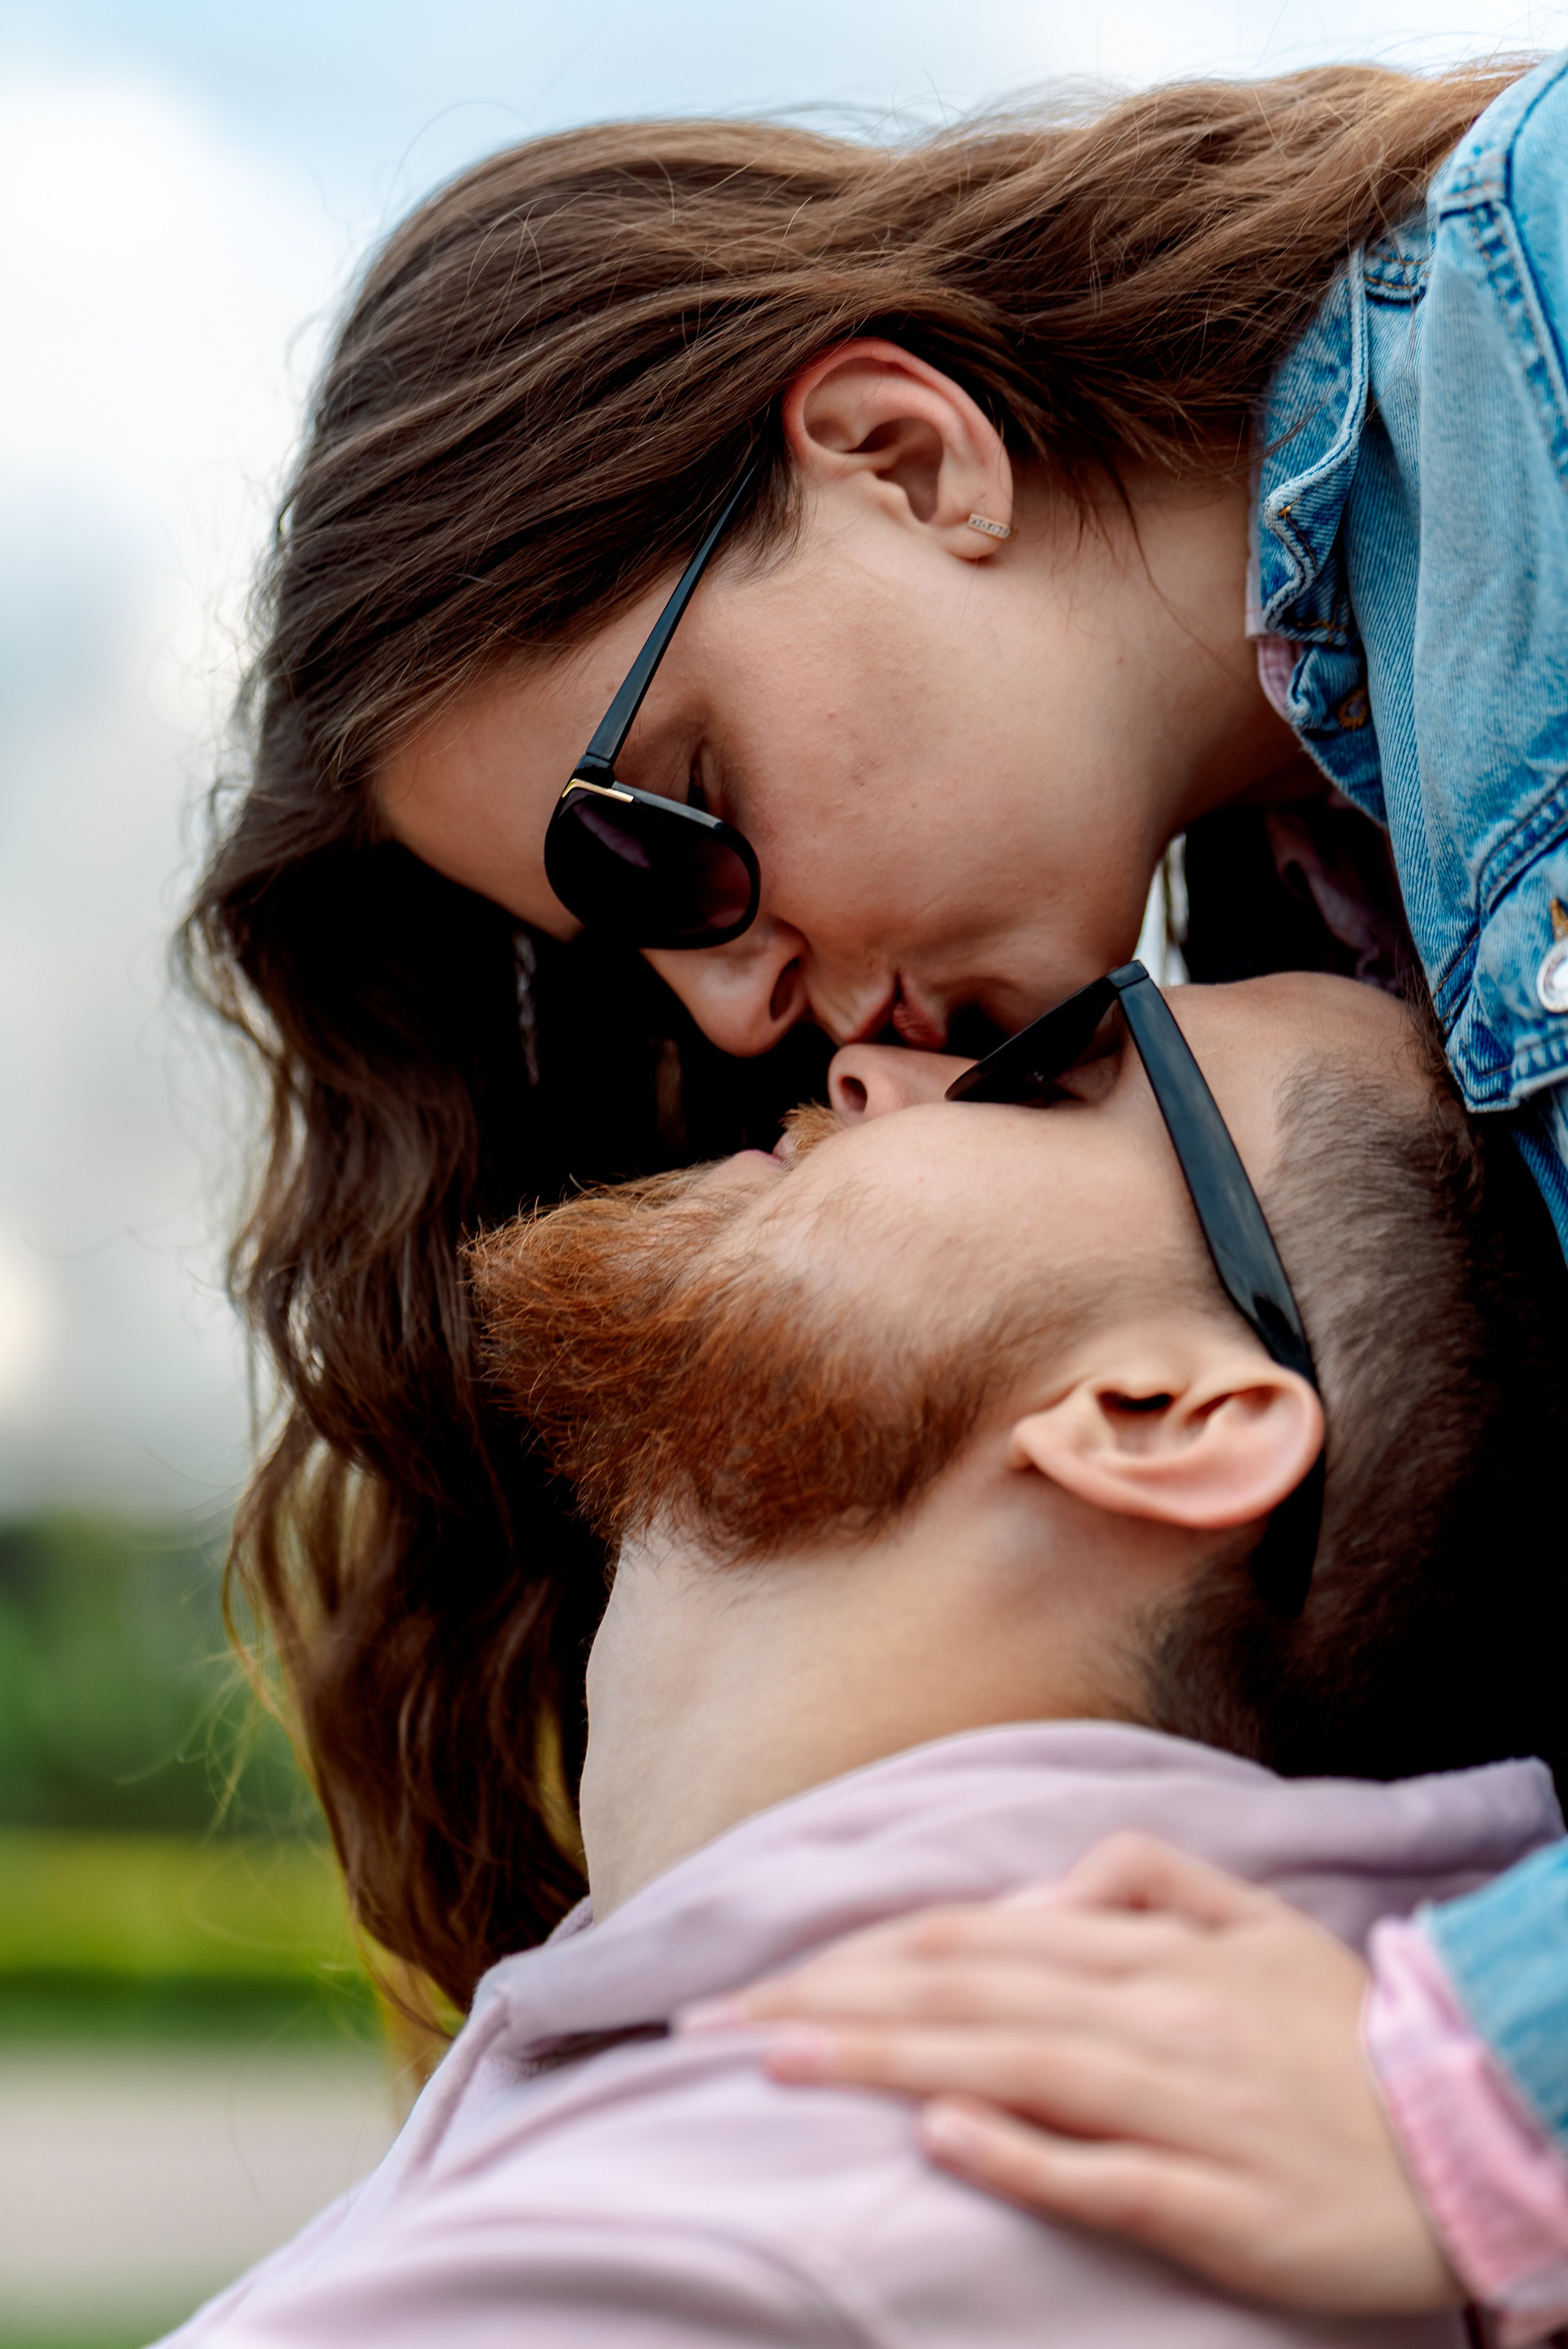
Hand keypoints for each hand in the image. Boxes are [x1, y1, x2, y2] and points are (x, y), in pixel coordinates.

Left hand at [679, 1832, 1461, 2315]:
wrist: (1471, 2126)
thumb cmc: (1340, 2031)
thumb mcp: (1251, 1916)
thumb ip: (1137, 1880)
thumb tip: (1029, 1894)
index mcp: (1145, 1950)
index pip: (963, 1938)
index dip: (849, 1953)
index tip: (746, 1979)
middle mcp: (1147, 2014)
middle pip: (960, 1992)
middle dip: (823, 2001)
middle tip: (703, 2023)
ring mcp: (1178, 2105)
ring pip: (1010, 2065)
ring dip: (885, 2060)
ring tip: (774, 2058)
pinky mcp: (1215, 2198)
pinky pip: (1106, 2171)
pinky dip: (1021, 2151)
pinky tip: (941, 2138)